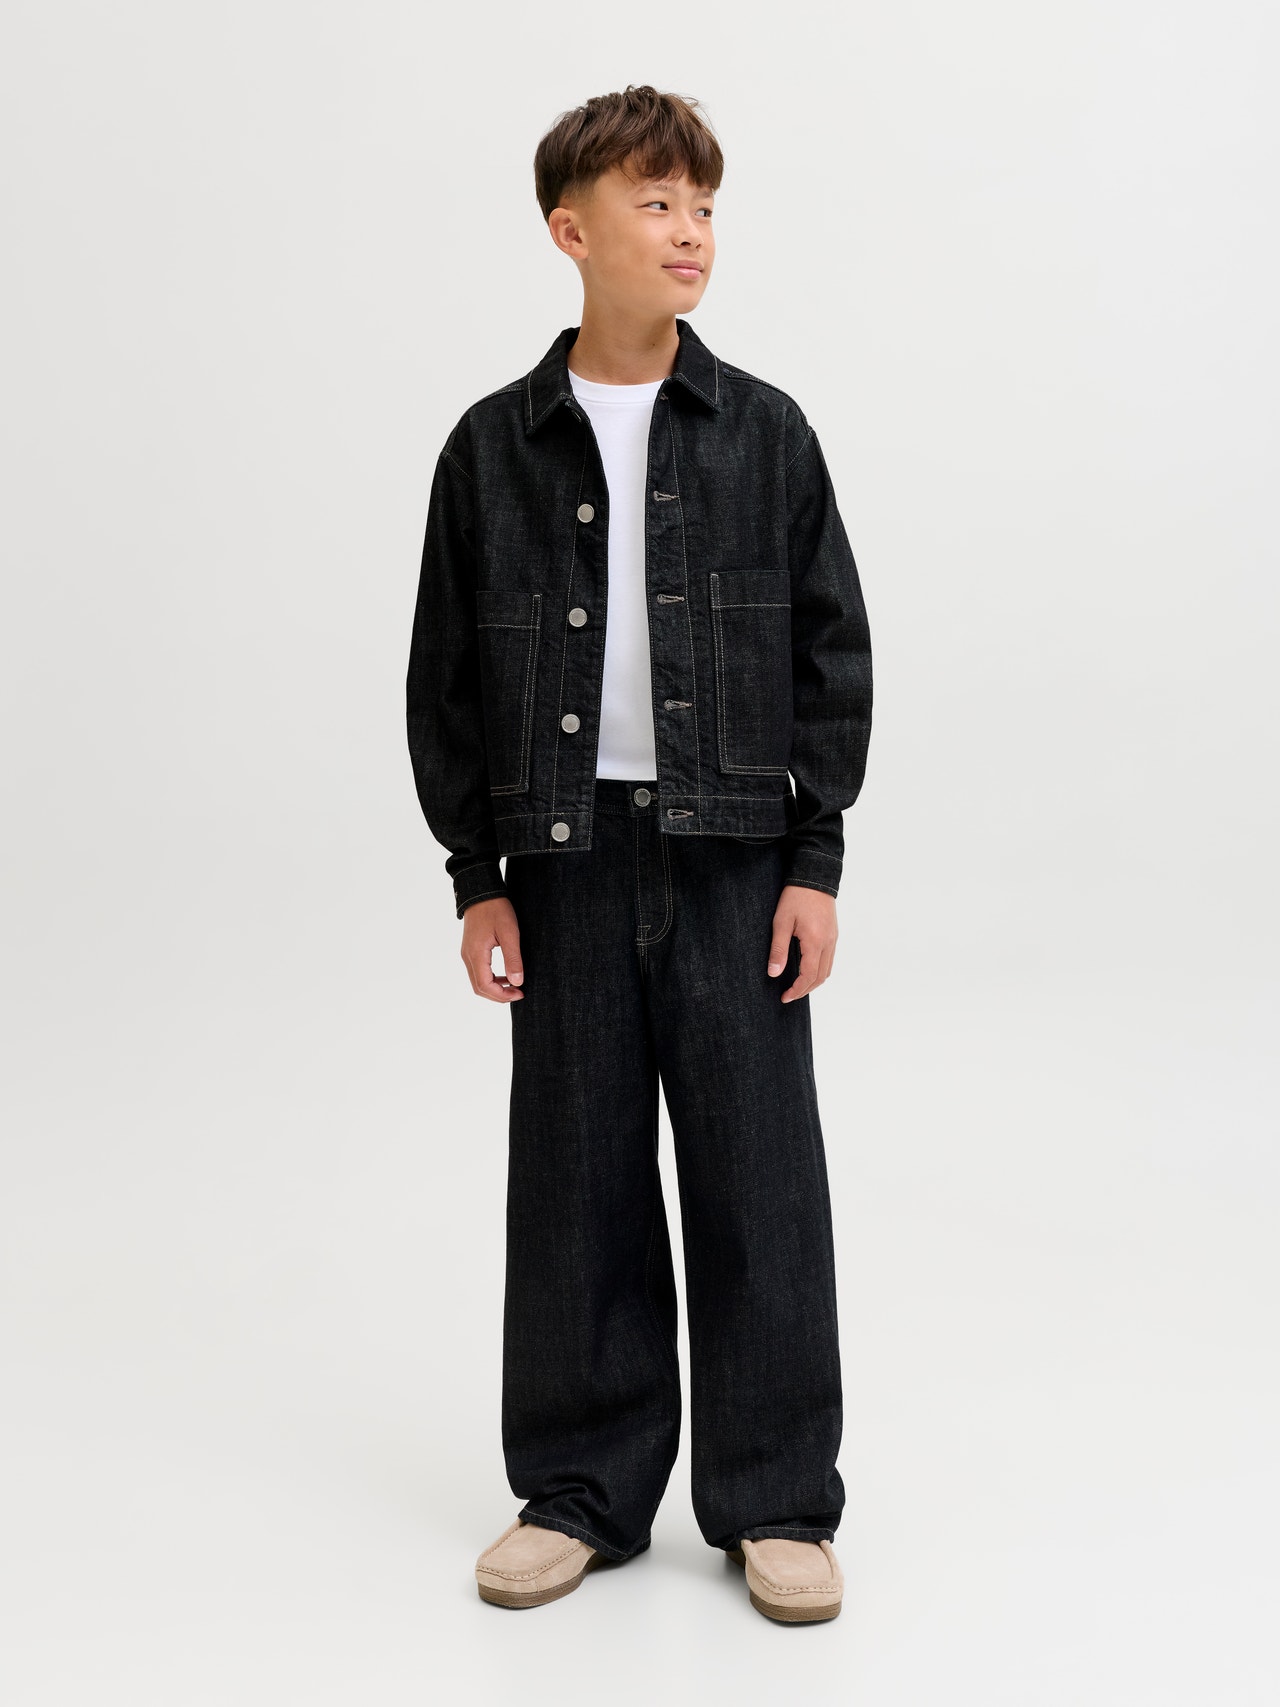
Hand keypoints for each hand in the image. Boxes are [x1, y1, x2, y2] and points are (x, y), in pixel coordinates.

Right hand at [460, 897, 524, 1001]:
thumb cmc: (496, 909)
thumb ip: (513, 959)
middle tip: (518, 993)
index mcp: (476, 954)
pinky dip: (491, 979)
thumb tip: (517, 982)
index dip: (502, 995)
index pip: (485, 986)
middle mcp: (468, 956)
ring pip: (477, 981)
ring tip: (514, 986)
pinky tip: (505, 975)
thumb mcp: (509, 933)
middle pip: (479, 988)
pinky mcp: (470, 949)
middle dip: (499, 995)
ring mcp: (467, 953)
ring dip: (494, 988)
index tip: (520, 993)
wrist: (481, 892)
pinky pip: (478, 971)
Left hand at [768, 885, 836, 1001]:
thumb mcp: (781, 922)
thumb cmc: (795, 897)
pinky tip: (807, 970)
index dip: (797, 990)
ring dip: (813, 982)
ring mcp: (833, 939)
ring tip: (797, 986)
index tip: (784, 997)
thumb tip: (774, 973)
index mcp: (815, 942)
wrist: (814, 877)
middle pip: (821, 977)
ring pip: (827, 970)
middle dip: (805, 990)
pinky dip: (819, 970)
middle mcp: (828, 943)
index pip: (808, 976)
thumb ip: (778, 950)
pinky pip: (829, 959)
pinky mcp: (833, 934)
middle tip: (789, 996)